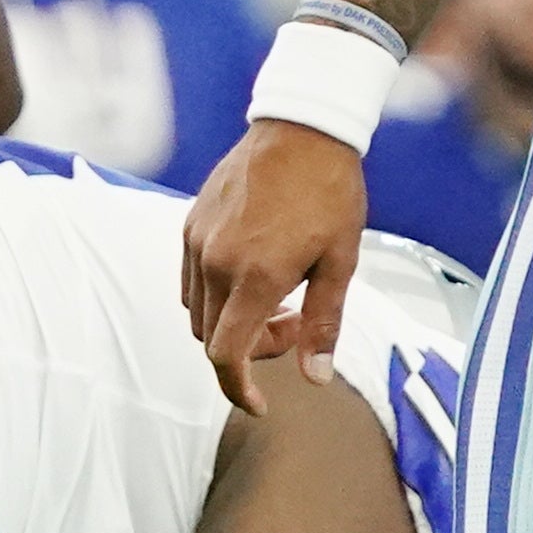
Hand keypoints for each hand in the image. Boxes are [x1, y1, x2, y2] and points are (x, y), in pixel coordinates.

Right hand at [182, 118, 370, 410]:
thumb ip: (323, 323)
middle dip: (249, 349)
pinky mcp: (191, 222)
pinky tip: (253, 273)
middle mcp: (216, 261)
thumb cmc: (331, 193)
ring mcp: (198, 240)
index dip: (238, 389)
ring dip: (231, 322)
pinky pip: (191, 279)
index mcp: (255, 276)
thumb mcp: (341, 262)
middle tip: (292, 325)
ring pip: (197, 311)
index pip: (226, 355)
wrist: (303, 128)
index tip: (258, 404)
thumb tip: (317, 377)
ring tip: (277, 296)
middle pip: (212, 338)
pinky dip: (216, 295)